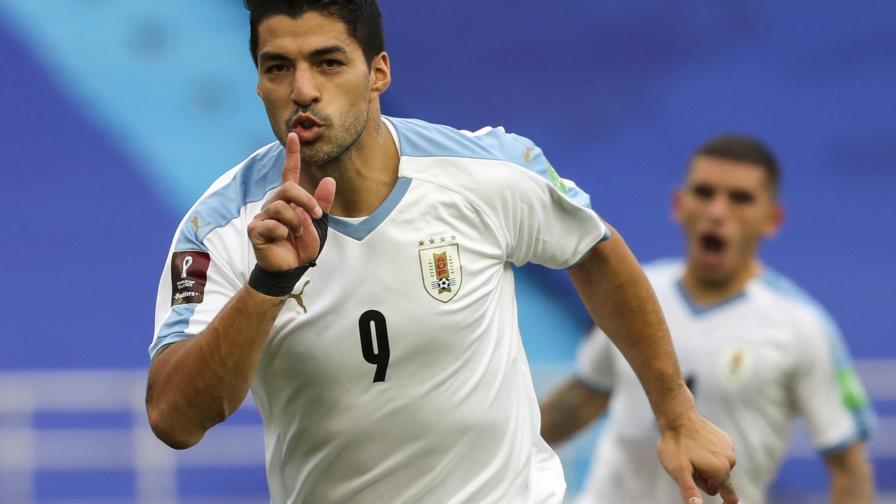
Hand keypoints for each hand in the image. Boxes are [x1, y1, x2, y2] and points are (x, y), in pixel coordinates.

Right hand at [248, 132, 335, 270]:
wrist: (291, 268)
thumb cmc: (302, 245)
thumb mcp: (319, 224)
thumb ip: (322, 203)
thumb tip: (329, 180)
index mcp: (289, 200)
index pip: (290, 173)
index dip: (292, 154)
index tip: (294, 135)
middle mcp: (274, 203)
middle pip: (287, 189)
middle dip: (306, 201)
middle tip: (316, 216)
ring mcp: (263, 216)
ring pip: (280, 207)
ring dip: (296, 223)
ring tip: (296, 234)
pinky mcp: (255, 229)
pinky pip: (272, 225)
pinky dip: (283, 234)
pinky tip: (281, 240)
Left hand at [657, 410, 738, 502]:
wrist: (677, 417)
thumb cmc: (676, 445)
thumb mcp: (679, 471)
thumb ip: (689, 491)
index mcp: (721, 471)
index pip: (731, 497)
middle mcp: (730, 460)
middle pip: (719, 483)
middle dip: (705, 480)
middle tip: (689, 467)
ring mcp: (729, 448)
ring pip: (719, 468)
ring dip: (707, 467)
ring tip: (691, 455)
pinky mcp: (726, 438)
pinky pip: (720, 455)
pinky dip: (710, 455)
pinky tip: (697, 446)